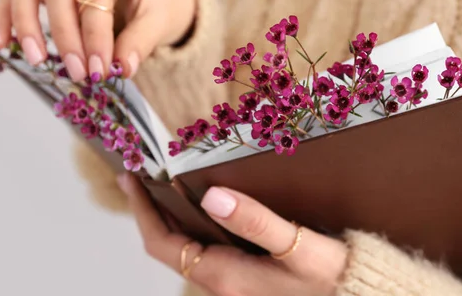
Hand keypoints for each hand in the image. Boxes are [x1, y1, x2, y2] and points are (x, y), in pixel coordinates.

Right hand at [0, 0, 195, 80]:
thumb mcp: (162, 19)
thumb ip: (142, 41)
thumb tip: (121, 68)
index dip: (94, 33)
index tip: (99, 69)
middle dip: (64, 33)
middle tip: (76, 72)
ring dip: (26, 22)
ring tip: (36, 59)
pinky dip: (5, 15)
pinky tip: (1, 45)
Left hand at [118, 173, 347, 295]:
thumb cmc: (330, 278)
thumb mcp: (297, 248)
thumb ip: (255, 222)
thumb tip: (212, 197)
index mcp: (224, 276)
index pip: (163, 243)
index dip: (143, 211)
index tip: (131, 180)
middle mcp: (220, 282)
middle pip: (167, 246)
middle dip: (149, 212)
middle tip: (138, 178)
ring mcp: (229, 281)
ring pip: (183, 248)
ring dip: (167, 218)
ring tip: (160, 187)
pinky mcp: (241, 276)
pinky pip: (202, 249)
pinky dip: (189, 225)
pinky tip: (196, 206)